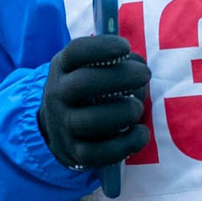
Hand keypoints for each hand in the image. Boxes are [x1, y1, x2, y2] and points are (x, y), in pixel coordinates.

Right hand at [38, 33, 151, 171]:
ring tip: (137, 107)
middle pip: (83, 84)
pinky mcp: (75, 152)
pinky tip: (140, 133)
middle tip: (144, 76)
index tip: (125, 47)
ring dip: (123, 112)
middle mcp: (58, 95)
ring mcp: (64, 126)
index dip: (101, 47)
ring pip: (91, 121)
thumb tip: (138, 66)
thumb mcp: (88, 68)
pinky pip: (99, 153)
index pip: (75, 52)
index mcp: (62, 68)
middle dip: (120, 78)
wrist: (57, 127)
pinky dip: (125, 144)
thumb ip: (114, 62)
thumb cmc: (86, 91)